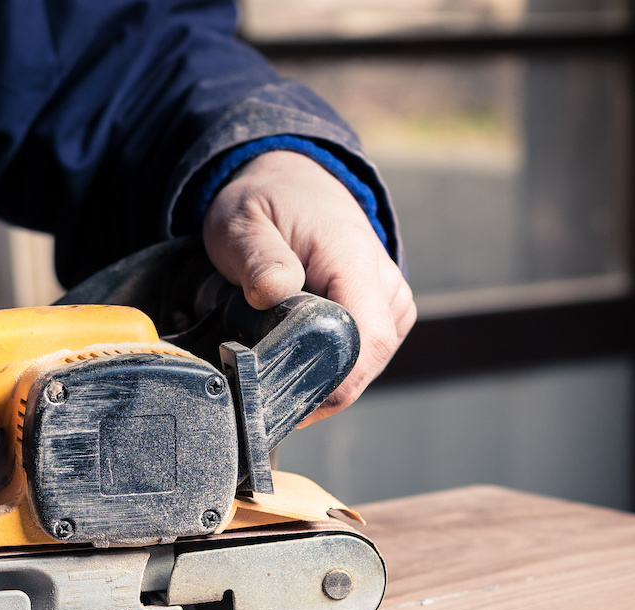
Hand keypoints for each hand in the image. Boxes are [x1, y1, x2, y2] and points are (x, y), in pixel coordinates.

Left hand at [203, 150, 415, 421]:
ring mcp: (391, 307)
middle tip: (261, 383)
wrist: (296, 186)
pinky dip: (327, 365)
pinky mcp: (385, 320)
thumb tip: (271, 292)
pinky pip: (360, 361)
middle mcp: (386, 288)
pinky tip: (298, 351)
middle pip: (363, 366)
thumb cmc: (270, 204)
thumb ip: (258, 258)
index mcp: (356, 261)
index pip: (366, 341)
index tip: (283, 399)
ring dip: (319, 375)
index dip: (330, 382)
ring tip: (276, 354)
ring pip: (362, 370)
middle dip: (315, 385)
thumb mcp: (244, 222)